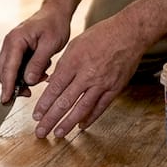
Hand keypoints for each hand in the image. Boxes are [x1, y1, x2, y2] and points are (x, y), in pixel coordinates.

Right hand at [0, 8, 70, 102]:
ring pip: (8, 70)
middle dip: (13, 85)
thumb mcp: (50, 44)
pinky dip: (24, 73)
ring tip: (41, 77)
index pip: (8, 68)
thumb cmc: (55, 24)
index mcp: (16, 40)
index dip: (7, 86)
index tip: (6, 100)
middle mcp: (9, 43)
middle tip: (29, 93)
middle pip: (2, 71)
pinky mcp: (16, 50)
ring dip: (21, 79)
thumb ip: (38, 63)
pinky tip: (40, 71)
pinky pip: (15, 66)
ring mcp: (11, 46)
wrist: (55, 12)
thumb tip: (28, 81)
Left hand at [31, 17, 144, 138]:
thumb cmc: (101, 35)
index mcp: (74, 62)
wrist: (129, 33)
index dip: (44, 104)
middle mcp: (87, 75)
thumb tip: (52, 83)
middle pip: (65, 102)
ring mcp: (101, 83)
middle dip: (50, 119)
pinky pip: (100, 107)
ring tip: (58, 134)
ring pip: (82, 109)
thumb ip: (63, 65)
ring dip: (68, 124)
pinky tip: (80, 126)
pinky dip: (90, 118)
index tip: (36, 116)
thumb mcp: (75, 44)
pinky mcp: (114, 88)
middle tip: (41, 132)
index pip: (55, 88)